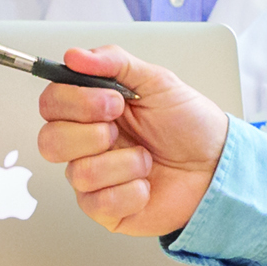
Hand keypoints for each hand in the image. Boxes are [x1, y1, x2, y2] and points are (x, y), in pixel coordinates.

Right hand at [35, 45, 231, 235]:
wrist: (217, 165)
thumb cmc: (189, 125)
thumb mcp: (156, 81)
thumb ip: (114, 62)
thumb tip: (75, 55)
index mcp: (91, 111)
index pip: (51, 103)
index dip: (73, 102)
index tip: (111, 100)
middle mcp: (86, 144)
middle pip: (49, 142)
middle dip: (90, 134)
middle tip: (120, 129)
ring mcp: (94, 178)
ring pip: (78, 173)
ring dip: (123, 164)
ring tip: (145, 159)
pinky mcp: (106, 209)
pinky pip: (98, 203)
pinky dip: (131, 191)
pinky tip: (146, 184)